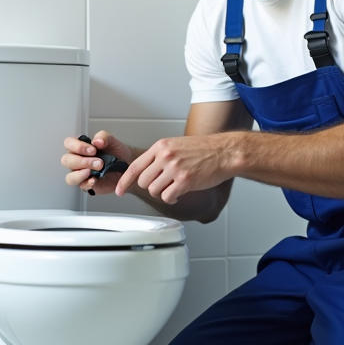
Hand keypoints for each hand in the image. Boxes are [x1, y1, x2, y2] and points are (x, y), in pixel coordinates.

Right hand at [62, 131, 134, 195]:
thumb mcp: (112, 141)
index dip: (77, 146)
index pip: (68, 144)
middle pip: (66, 160)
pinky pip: (81, 185)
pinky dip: (88, 182)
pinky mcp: (86, 184)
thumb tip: (96, 141)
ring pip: (70, 176)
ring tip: (96, 170)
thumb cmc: (116, 153)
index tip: (93, 149)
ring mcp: (80, 174)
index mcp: (80, 147)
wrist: (126, 166)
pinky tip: (95, 179)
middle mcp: (77, 160)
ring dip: (81, 173)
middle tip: (99, 162)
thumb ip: (103, 137)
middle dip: (82, 161)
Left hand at [116, 134, 236, 203]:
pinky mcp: (185, 180)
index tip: (119, 189)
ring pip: (154, 190)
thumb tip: (146, 171)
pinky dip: (172, 199)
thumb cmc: (203, 150)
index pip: (135, 166)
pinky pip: (168, 197)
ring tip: (173, 188)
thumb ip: (160, 156)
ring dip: (163, 193)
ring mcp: (175, 168)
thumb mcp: (176, 145)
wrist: (224, 152)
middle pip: (143, 181)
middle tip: (162, 186)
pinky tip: (179, 194)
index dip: (124, 180)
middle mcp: (166, 156)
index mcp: (161, 147)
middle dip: (151, 187)